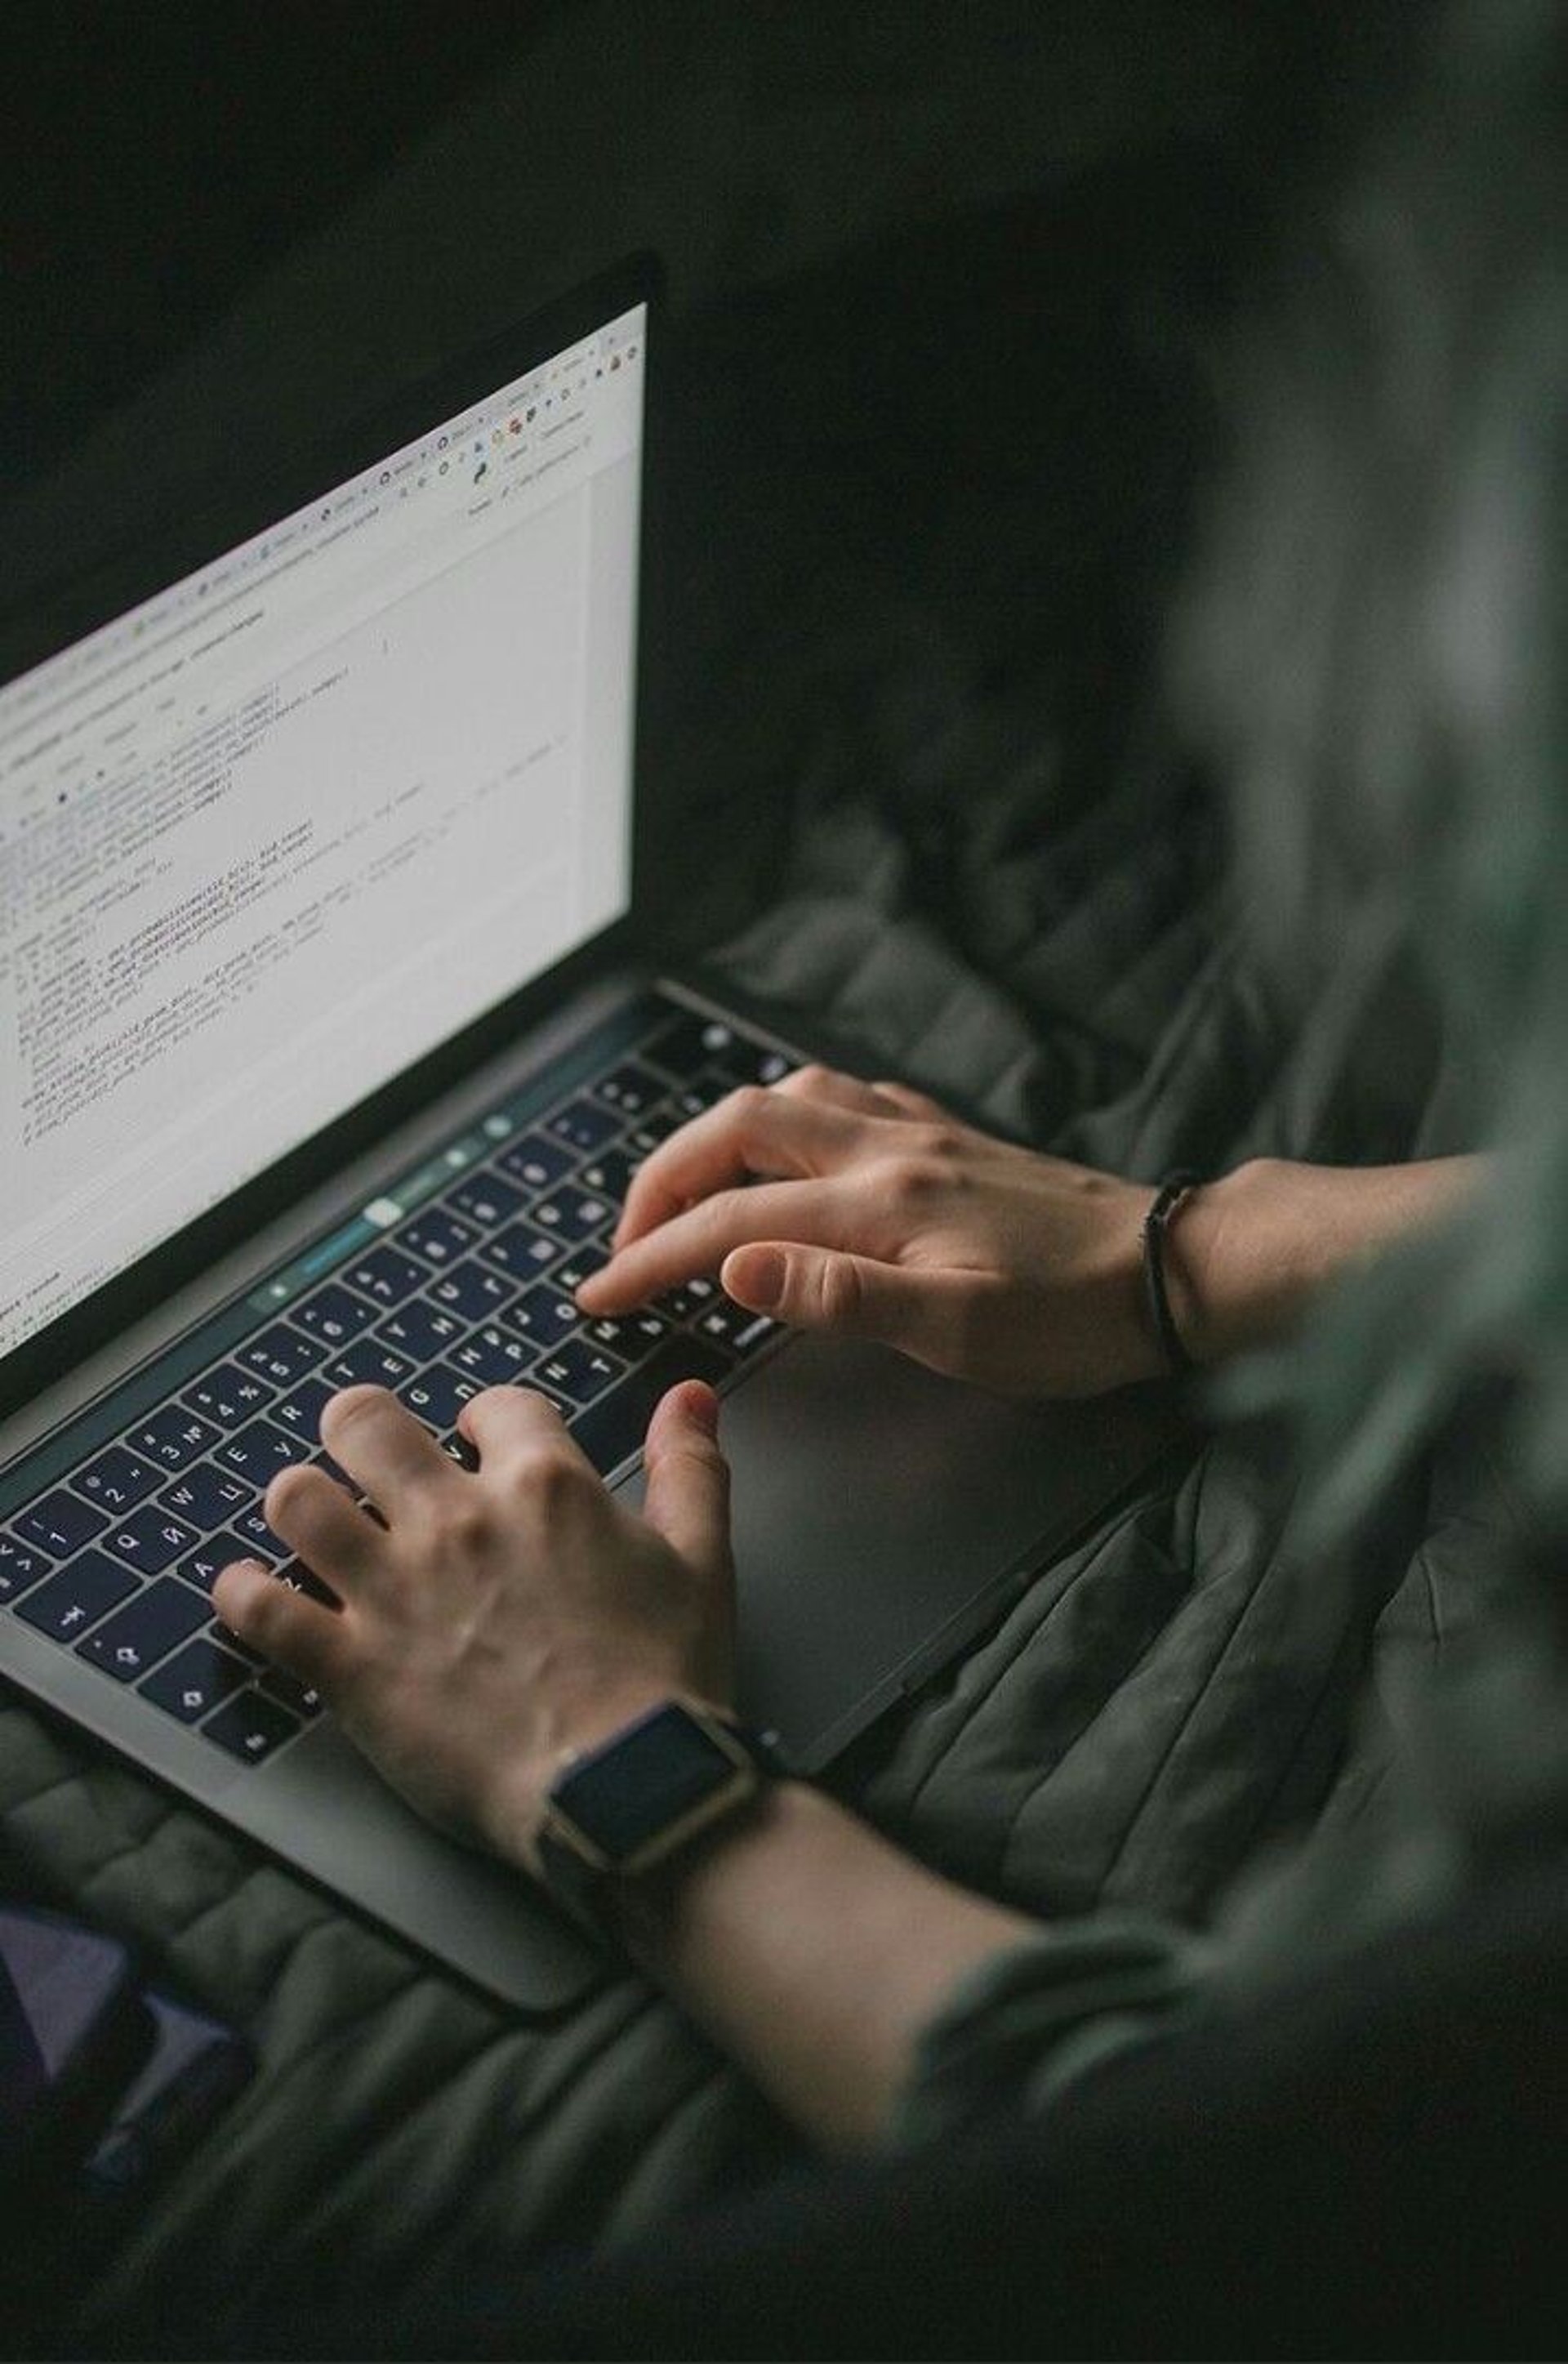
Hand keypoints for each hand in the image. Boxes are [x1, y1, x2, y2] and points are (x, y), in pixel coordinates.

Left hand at [211, 1379, 733, 1871]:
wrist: (627, 1787)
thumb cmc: (668, 1682)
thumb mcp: (702, 1561)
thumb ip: (691, 1468)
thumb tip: (690, 1396)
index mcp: (544, 1487)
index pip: (495, 1405)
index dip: (484, 1418)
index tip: (478, 1441)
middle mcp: (457, 1521)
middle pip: (365, 1424)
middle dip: (358, 1428)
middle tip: (364, 1454)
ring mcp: (395, 1591)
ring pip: (298, 1501)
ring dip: (299, 1502)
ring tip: (309, 1518)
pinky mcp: (351, 1667)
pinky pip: (261, 1611)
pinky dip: (240, 1597)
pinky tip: (244, 1593)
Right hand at [578, 1065, 1164, 1396]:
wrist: (1177, 1267)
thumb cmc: (1075, 1317)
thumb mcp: (959, 1331)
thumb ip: (840, 1297)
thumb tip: (735, 1266)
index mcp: (878, 1202)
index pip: (730, 1223)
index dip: (653, 1260)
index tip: (602, 1297)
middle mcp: (888, 1148)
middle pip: (738, 1129)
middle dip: (663, 1180)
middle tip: (628, 1243)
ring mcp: (922, 1134)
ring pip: (789, 1099)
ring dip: (719, 1138)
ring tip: (690, 1193)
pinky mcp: (953, 1138)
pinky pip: (849, 1097)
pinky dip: (793, 1116)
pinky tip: (797, 1146)